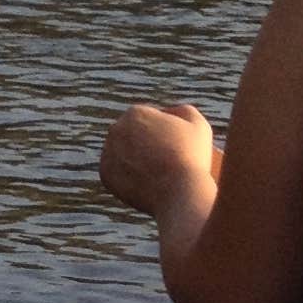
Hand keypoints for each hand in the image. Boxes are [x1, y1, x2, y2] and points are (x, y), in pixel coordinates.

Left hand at [99, 100, 220, 221]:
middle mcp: (116, 129)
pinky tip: (144, 183)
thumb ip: (184, 111)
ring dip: (134, 159)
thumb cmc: (192, 157)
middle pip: (132, 135)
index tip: (174, 147)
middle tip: (164, 161)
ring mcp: (108, 151)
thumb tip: (170, 112)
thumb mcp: (198, 126)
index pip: (147, 120)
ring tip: (155, 172)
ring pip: (122, 153)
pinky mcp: (105, 174)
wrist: (180, 191)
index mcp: (135, 113)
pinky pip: (116, 174)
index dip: (163, 133)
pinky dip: (127, 178)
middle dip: (145, 144)